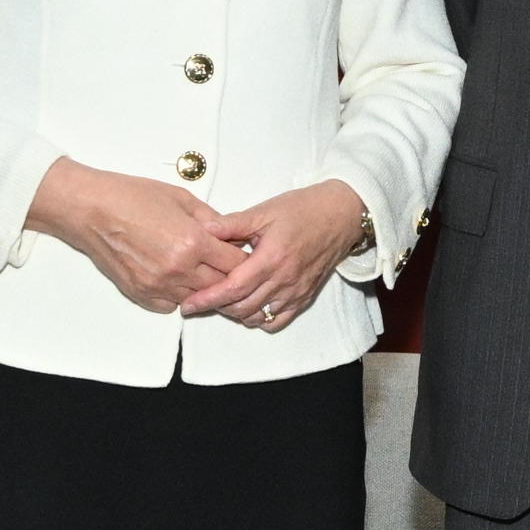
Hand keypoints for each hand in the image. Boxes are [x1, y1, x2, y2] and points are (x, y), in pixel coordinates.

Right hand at [28, 157, 243, 312]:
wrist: (91, 210)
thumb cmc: (130, 197)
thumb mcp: (181, 198)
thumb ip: (211, 219)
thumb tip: (232, 234)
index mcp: (192, 242)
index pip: (235, 264)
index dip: (244, 259)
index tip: (243, 254)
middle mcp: (178, 270)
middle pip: (221, 286)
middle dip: (228, 277)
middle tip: (226, 265)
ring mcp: (158, 286)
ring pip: (197, 299)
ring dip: (203, 287)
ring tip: (200, 269)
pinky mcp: (141, 295)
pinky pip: (171, 305)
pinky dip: (178, 295)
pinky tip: (176, 277)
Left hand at [181, 176, 375, 331]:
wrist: (341, 215)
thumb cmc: (303, 209)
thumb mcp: (265, 211)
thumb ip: (233, 223)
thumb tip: (203, 229)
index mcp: (271, 258)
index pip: (232, 288)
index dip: (208, 299)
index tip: (188, 305)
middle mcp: (283, 280)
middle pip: (241, 307)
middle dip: (217, 307)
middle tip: (199, 300)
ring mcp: (295, 291)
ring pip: (258, 317)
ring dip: (236, 314)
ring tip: (222, 301)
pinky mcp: (305, 296)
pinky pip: (278, 320)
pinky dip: (260, 320)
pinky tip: (250, 308)